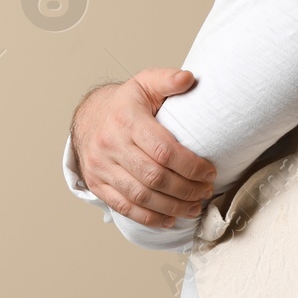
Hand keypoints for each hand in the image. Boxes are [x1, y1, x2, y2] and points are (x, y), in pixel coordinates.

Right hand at [71, 68, 216, 227]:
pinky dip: (150, 218)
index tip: (209, 172)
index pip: (163, 150)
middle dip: (186, 189)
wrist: (88, 118)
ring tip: (193, 206)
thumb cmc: (124, 104)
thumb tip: (189, 79)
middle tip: (205, 191)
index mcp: (126, 119)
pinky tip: (170, 218)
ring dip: (172, 206)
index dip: (190, 166)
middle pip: (154, 177)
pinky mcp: (97, 184)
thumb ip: (167, 80)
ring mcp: (101, 167)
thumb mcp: (144, 84)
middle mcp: (110, 144)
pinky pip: (125, 207)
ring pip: (141, 196)